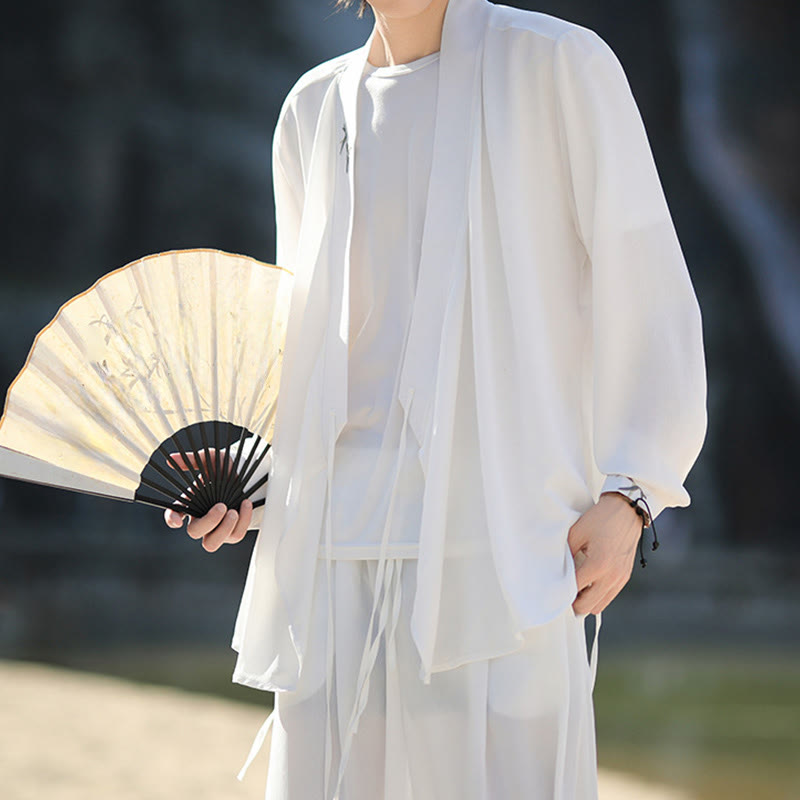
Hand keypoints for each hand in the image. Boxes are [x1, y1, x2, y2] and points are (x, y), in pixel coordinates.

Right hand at [162, 449, 253, 551]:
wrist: (247, 476)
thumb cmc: (225, 469)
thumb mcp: (211, 460)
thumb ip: (192, 460)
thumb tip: (172, 458)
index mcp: (190, 503)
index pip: (173, 515)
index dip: (172, 519)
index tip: (178, 521)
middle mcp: (201, 518)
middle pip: (194, 532)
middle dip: (208, 522)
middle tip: (221, 506)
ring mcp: (216, 529)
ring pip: (211, 544)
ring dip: (223, 530)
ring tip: (234, 511)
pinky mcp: (232, 533)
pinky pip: (235, 536)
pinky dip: (242, 521)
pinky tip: (246, 504)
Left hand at [568, 492, 642, 614]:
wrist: (626, 511)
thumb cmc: (601, 519)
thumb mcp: (577, 533)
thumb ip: (566, 555)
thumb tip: (556, 570)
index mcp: (598, 565)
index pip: (574, 591)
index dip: (561, 592)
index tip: (552, 589)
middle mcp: (612, 576)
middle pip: (586, 607)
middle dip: (572, 602)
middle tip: (562, 591)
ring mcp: (620, 579)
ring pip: (598, 606)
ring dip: (585, 601)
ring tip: (575, 588)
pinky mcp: (625, 577)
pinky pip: (608, 597)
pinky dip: (597, 596)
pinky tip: (588, 584)